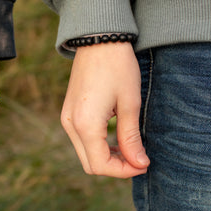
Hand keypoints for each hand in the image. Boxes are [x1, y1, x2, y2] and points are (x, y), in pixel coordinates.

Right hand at [61, 43, 148, 177]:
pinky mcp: (68, 112)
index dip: (124, 171)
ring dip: (107, 157)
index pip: (101, 165)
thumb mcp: (130, 103)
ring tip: (131, 148)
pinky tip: (117, 138)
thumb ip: (131, 137)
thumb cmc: (118, 67)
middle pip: (91, 165)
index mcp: (85, 124)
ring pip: (85, 154)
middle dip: (116, 168)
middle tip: (140, 159)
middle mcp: (70, 125)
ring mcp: (66, 118)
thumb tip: (140, 164)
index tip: (144, 164)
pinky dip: (99, 146)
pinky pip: (82, 140)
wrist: (98, 38)